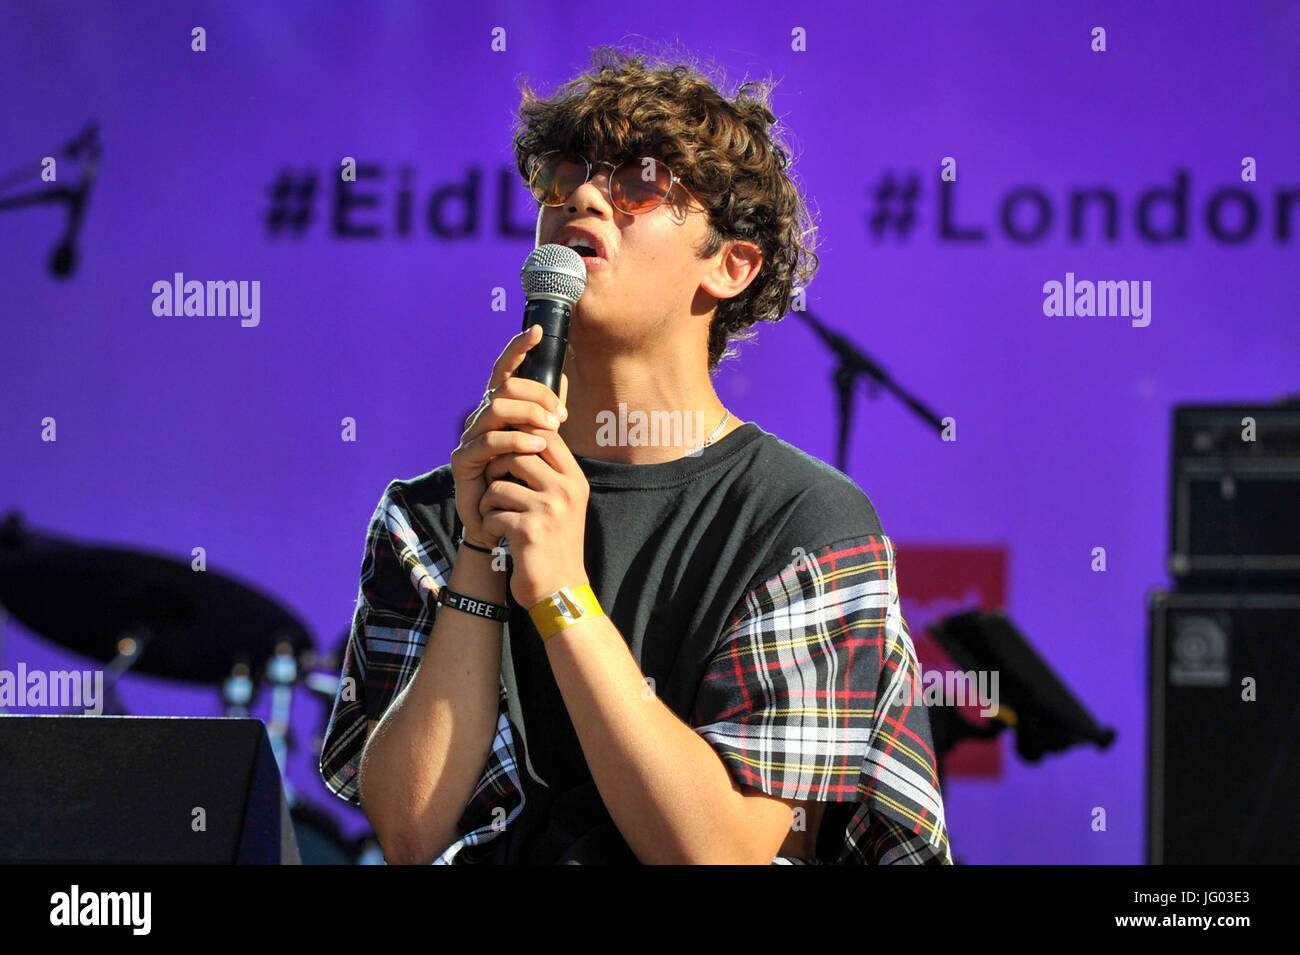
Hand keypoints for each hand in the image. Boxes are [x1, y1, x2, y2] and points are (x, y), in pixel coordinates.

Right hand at [450, 325, 569, 551]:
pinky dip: (516, 441)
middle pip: (505, 389)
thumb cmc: (519, 481)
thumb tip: (563, 387)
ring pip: (497, 410)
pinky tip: (536, 447)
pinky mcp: (462, 460)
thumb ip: (543, 419)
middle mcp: (479, 418)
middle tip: (559, 416)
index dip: (518, 349)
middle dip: (536, 395)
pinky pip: (489, 441)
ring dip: (529, 416)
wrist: (498, 521)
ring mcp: (468, 437)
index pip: (504, 371)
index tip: (538, 330)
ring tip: (552, 429)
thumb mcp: (536, 445)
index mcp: (496, 410)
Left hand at [479, 406, 589, 609]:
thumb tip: (519, 434)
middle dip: (496, 469)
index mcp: (575, 480)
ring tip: (496, 518)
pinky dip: (489, 527)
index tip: (503, 452)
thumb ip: (548, 472)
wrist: (560, 591)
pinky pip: (492, 514)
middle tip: (494, 491)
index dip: (519, 436)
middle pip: (518, 454)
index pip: (546, 436)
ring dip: (489, 503)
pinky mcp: (528, 530)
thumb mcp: (562, 504)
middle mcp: (566, 490)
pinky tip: (500, 539)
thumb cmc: (555, 544)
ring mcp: (549, 509)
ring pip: (499, 485)